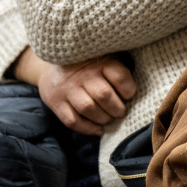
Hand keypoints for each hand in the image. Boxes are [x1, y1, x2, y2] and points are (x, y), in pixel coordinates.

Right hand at [14, 47, 136, 135]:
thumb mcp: (105, 57)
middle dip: (117, 108)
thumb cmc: (88, 65)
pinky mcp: (56, 102)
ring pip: (88, 108)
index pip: (119, 77)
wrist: (51, 66)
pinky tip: (98, 129)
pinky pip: (72, 120)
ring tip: (109, 119)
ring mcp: (68, 88)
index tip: (129, 95)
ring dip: (103, 119)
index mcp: (101, 62)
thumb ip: (118, 69)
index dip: (128, 90)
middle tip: (120, 112)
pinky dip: (88, 129)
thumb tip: (136, 92)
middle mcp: (83, 74)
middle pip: (104, 95)